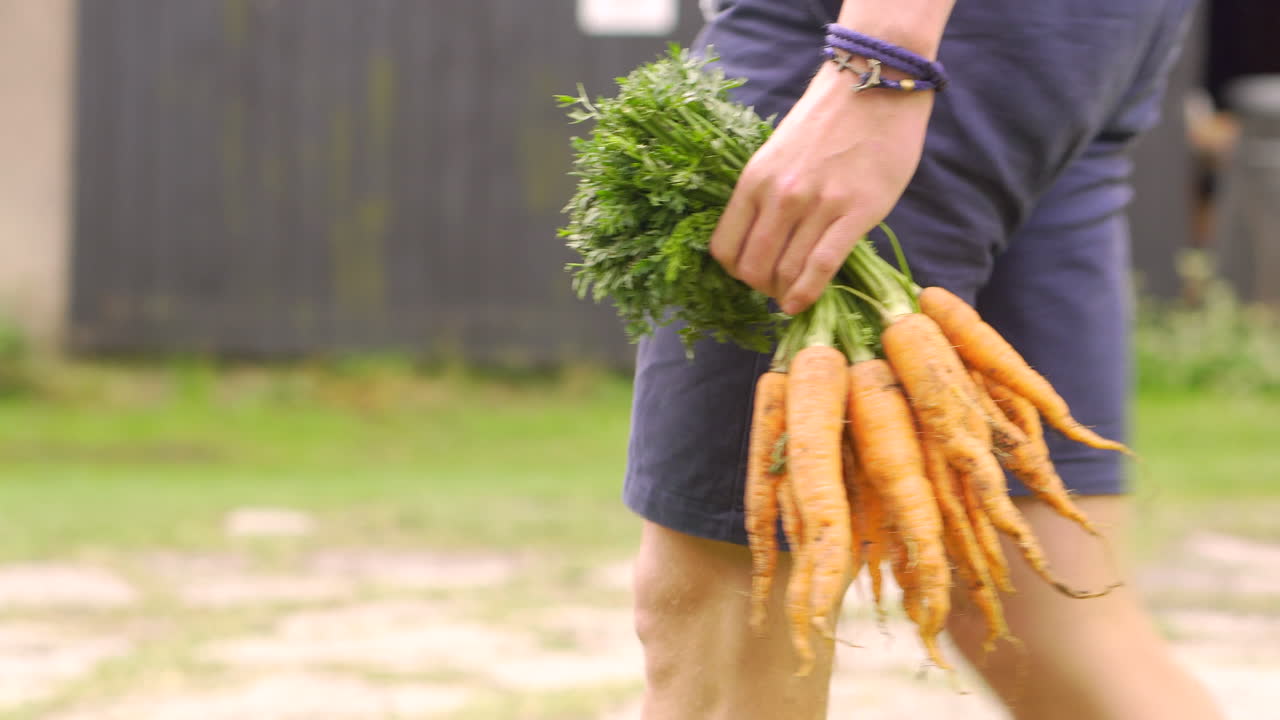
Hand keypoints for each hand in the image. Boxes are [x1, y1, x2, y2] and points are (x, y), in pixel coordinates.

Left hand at [709, 62, 934, 314]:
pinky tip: (803, 303)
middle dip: (761, 288)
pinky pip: (822, 267)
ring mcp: (816, 205)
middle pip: (753, 268)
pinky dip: (808, 294)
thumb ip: (767, 194)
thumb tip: (762, 240)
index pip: (725, 248)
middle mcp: (779, 195)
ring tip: (792, 298)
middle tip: (775, 291)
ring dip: (785, 294)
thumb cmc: (827, 120)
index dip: (735, 272)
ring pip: (786, 273)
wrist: (875, 84)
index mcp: (754, 180)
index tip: (751, 276)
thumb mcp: (778, 154)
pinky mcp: (855, 213)